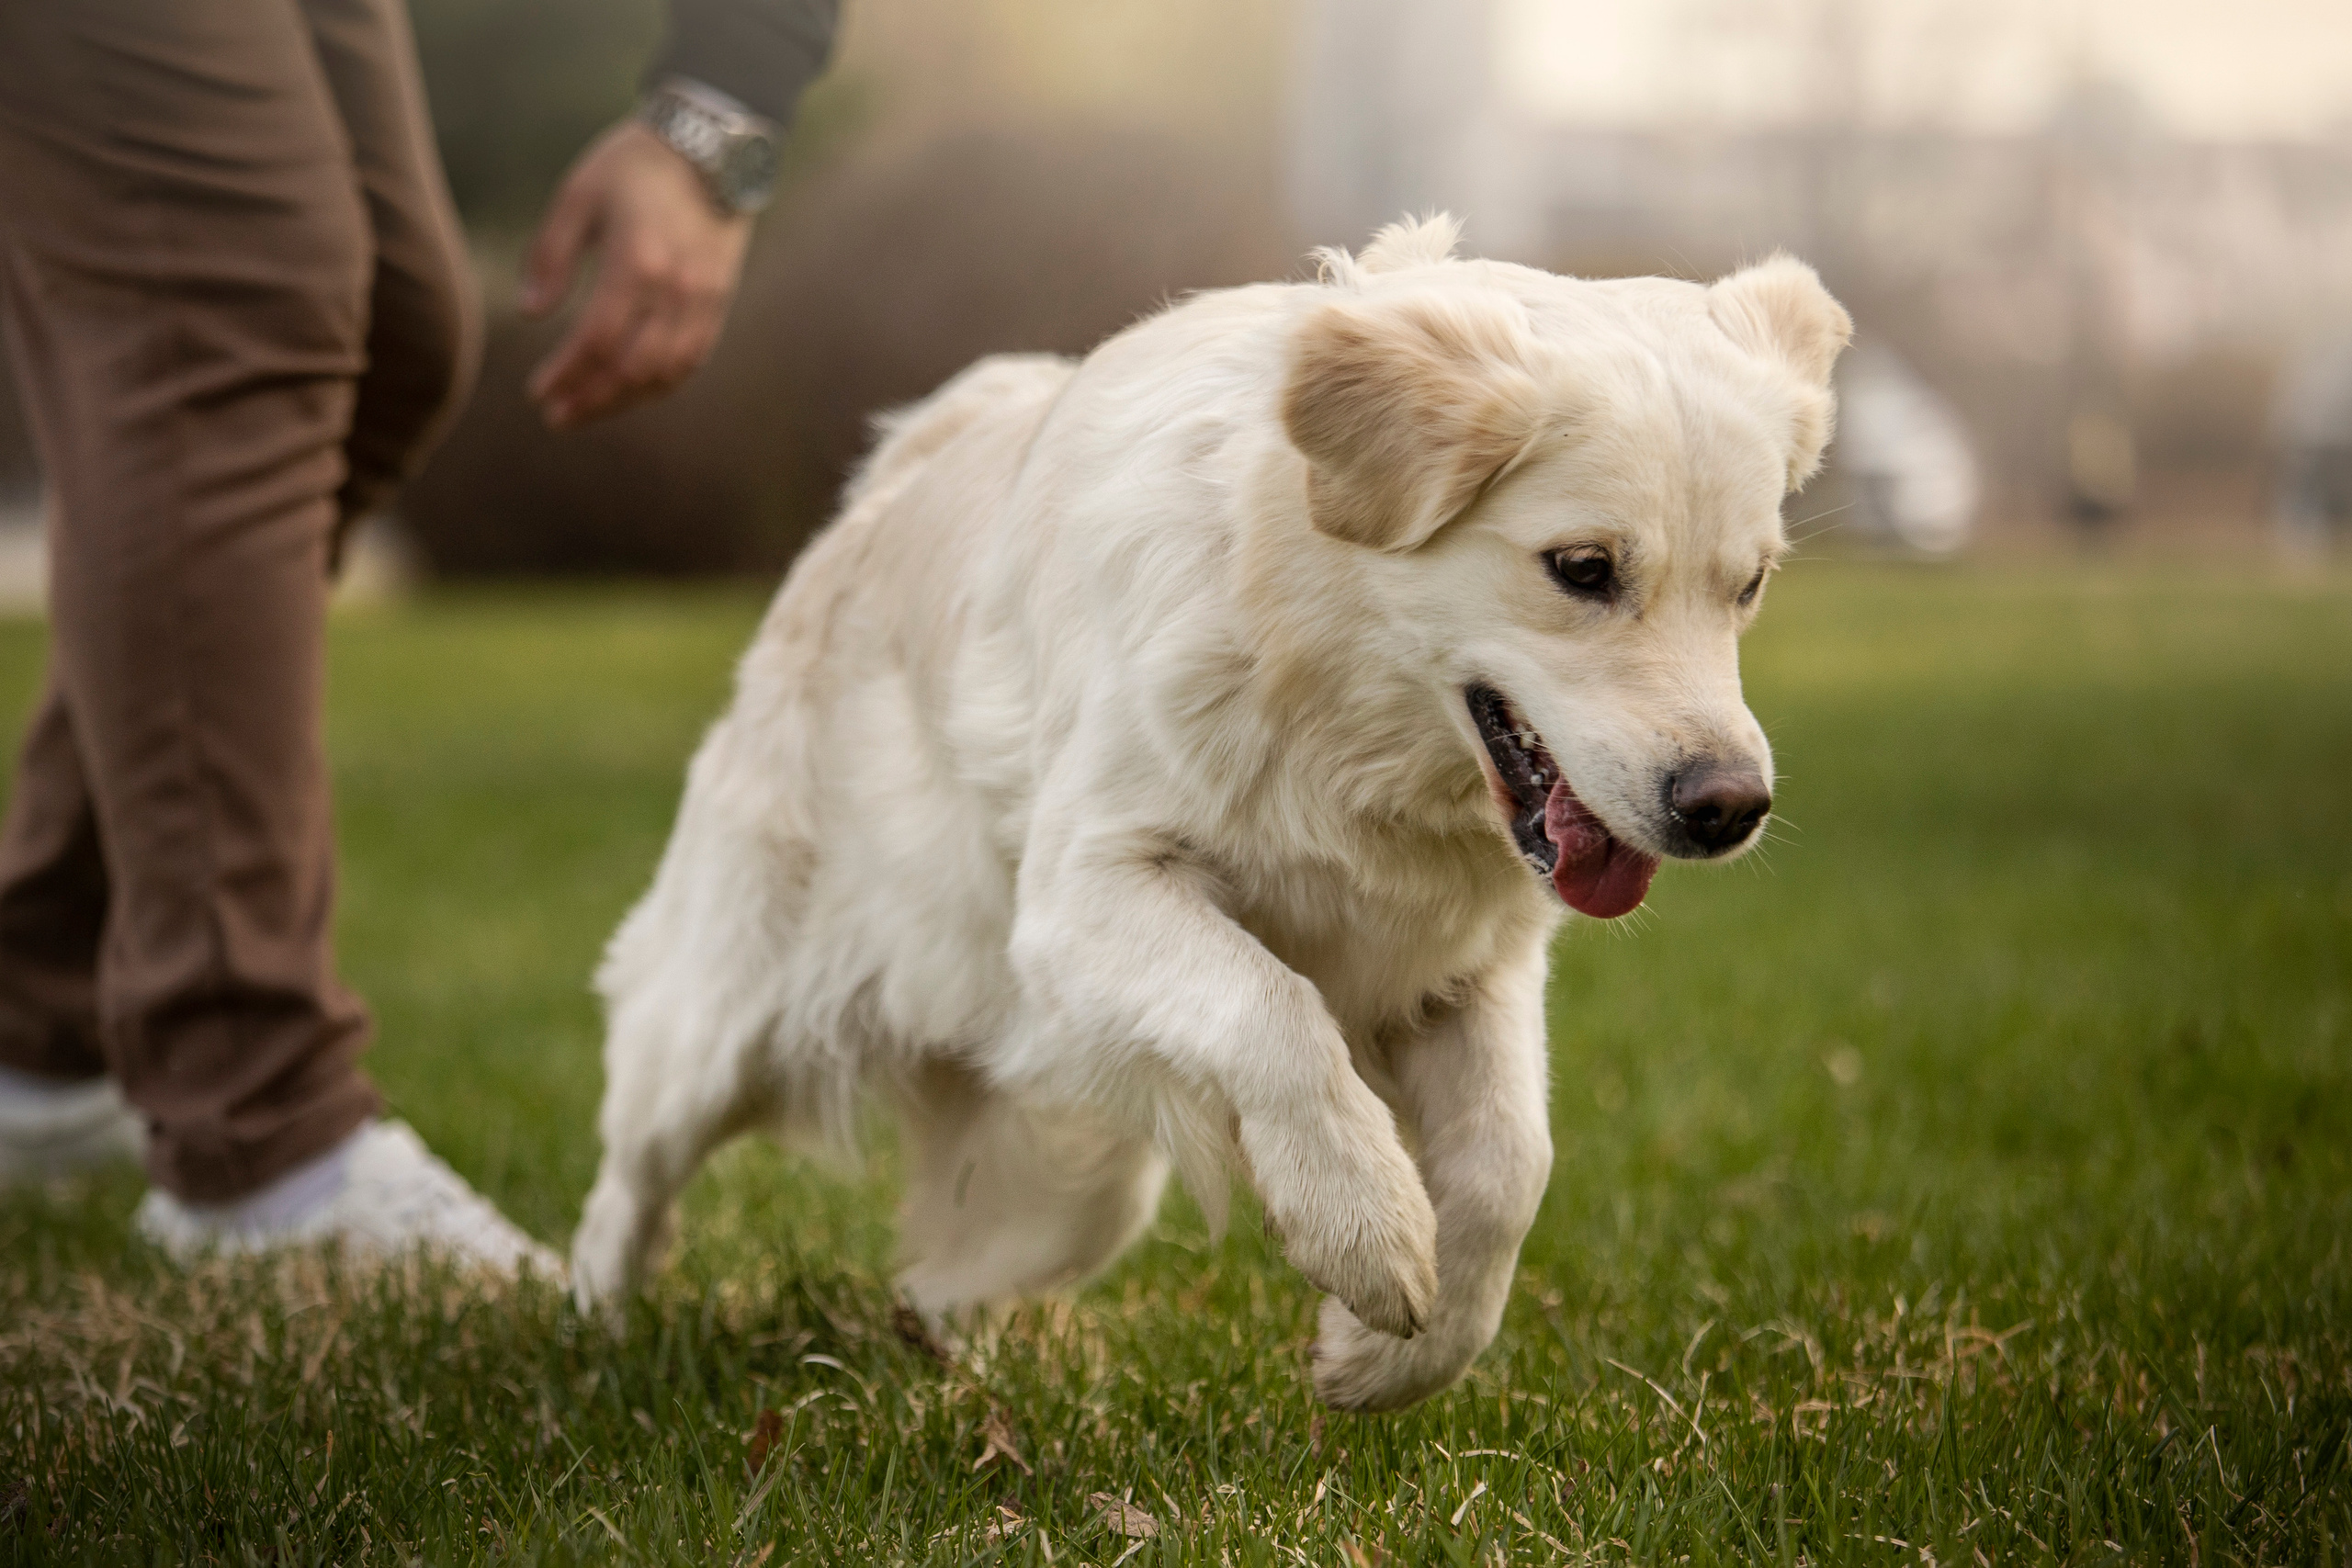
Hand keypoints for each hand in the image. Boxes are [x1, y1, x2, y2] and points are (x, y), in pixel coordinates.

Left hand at [521, 120, 751, 429]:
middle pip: (632, 369)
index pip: (597, 340)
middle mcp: (676, 290)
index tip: (538, 392)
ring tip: (588, 410)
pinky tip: (630, 390)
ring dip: (624, 401)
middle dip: (591, 399)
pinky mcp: (720, 302)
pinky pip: (691, 360)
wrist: (713, 147)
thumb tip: (531, 314)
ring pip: (665, 374)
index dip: (566, 374)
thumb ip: (550, 255)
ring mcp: (704, 301)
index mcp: (636, 262)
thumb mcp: (578, 195)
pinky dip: (659, 384)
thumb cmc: (636, 164)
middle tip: (556, 416)